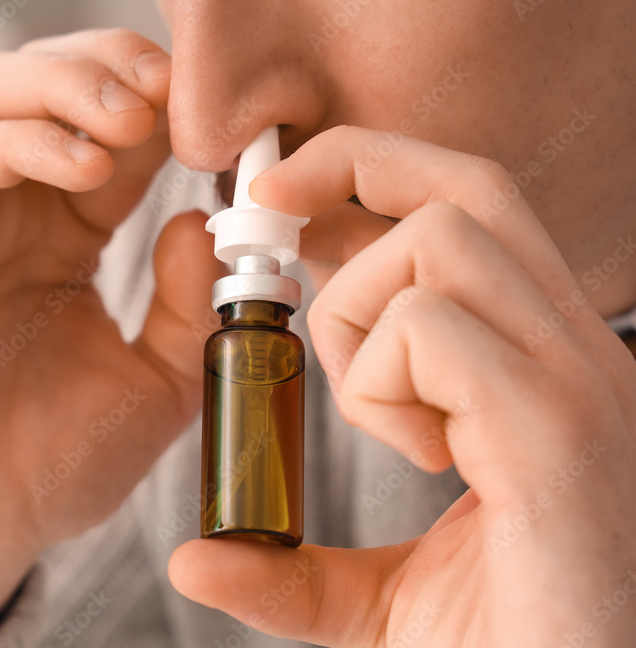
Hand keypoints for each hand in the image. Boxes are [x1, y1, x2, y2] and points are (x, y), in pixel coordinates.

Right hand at [0, 29, 222, 646]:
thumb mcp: (153, 387)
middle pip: (43, 86)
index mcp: (62, 241)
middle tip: (170, 91)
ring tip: (131, 119)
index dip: (163, 105)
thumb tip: (202, 222)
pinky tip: (85, 168)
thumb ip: (186, 307)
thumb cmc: (49, 469)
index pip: (111, 135)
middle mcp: (5, 219)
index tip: (218, 109)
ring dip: (65, 86)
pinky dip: (22, 141)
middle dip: (111, 68)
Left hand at [168, 126, 635, 646]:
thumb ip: (290, 568)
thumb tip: (194, 560)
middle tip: (268, 217)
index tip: (279, 206)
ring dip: (357, 315)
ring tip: (375, 410)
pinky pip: (430, 331)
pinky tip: (415, 451)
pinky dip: (377, 379)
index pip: (465, 210)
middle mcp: (573, 356)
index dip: (365, 178)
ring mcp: (576, 387)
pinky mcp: (558, 434)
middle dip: (349, 169)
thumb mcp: (376, 601)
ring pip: (439, 243)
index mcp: (540, 369)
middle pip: (463, 185)